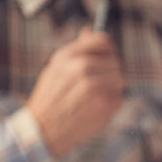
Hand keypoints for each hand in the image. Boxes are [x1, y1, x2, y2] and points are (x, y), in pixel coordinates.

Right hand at [27, 28, 124, 156]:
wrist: (43, 131)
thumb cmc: (49, 99)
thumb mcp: (55, 69)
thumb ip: (76, 50)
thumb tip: (89, 30)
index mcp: (68, 56)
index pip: (102, 41)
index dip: (107, 49)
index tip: (107, 56)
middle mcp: (82, 67)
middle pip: (114, 60)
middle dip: (110, 71)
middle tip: (99, 84)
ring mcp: (95, 85)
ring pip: (119, 78)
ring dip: (112, 88)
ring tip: (94, 98)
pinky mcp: (105, 104)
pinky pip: (119, 97)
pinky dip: (112, 103)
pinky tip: (96, 109)